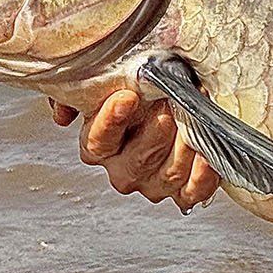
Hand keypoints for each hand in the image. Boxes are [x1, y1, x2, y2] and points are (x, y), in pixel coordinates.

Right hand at [48, 92, 220, 209]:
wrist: (185, 99)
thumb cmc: (147, 90)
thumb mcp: (111, 80)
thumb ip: (80, 89)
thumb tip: (63, 113)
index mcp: (100, 146)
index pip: (97, 142)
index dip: (110, 122)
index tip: (127, 97)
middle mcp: (125, 169)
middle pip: (137, 161)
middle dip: (156, 131)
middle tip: (171, 103)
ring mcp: (156, 183)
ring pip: (168, 173)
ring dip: (185, 143)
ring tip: (196, 114)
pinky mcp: (186, 191)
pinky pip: (194, 191)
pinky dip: (204, 174)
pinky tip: (209, 153)